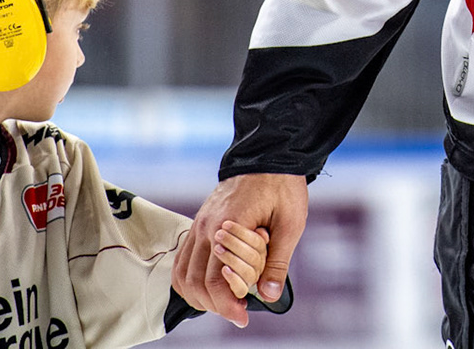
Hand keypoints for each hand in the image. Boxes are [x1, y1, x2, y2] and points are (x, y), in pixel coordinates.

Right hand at [174, 174, 306, 325]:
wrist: (269, 155)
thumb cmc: (282, 187)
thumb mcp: (291, 223)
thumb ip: (277, 261)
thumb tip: (269, 295)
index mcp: (228, 227)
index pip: (216, 281)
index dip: (227, 305)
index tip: (242, 318)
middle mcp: (206, 228)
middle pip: (194, 282)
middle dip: (213, 304)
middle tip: (236, 313)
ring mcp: (199, 225)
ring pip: (182, 274)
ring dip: (199, 295)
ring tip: (224, 303)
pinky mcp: (199, 224)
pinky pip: (183, 260)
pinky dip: (191, 279)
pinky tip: (211, 286)